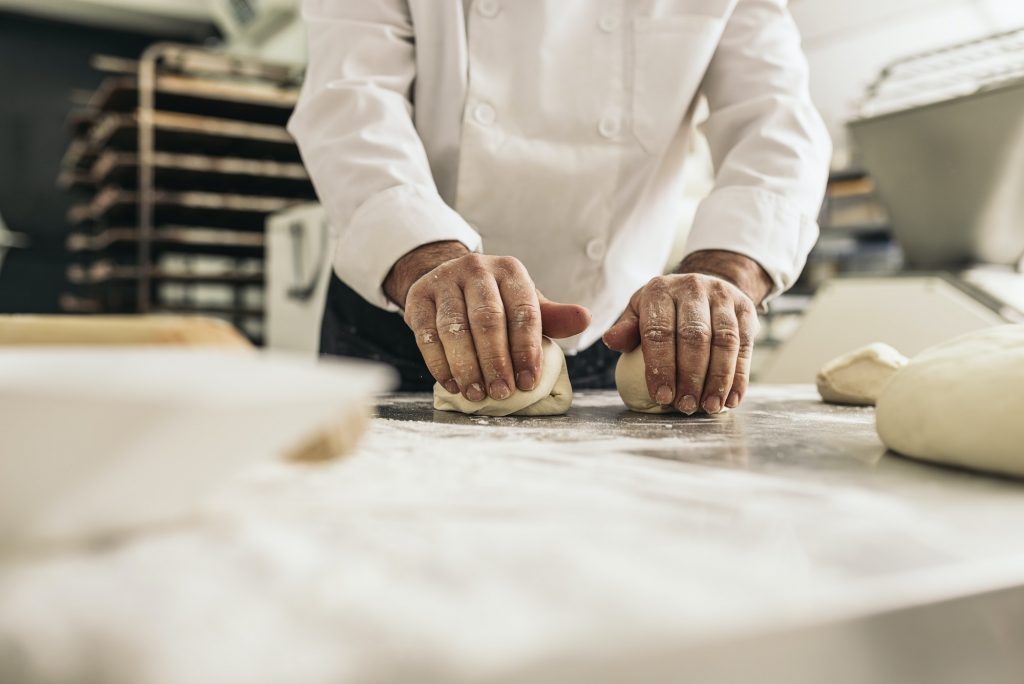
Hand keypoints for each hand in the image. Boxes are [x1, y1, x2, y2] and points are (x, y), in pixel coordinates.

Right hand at [384, 241, 590, 401]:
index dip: (527, 350)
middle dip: (496, 361)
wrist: (448, 282)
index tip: (529, 382)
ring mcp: (444, 281)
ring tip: (477, 394)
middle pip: (487, 320)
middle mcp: (476, 269)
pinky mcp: (417, 297)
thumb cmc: (496, 301)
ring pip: (454, 328)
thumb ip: (553, 317)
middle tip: (502, 392)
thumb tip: (585, 319)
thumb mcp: (525, 304)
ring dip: (466, 366)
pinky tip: (452, 384)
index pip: (524, 312)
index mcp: (510, 271)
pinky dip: (439, 364)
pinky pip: (426, 335)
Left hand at [602, 250, 769, 413]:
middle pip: (695, 337)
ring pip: (725, 341)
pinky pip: (746, 345)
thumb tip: (611, 341)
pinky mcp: (746, 308)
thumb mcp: (639, 312)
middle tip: (685, 406)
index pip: (660, 331)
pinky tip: (731, 399)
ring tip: (709, 407)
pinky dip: (740, 376)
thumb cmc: (664, 309)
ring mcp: (723, 296)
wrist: (704, 286)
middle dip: (690, 376)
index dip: (661, 366)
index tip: (662, 396)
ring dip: (718, 379)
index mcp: (660, 290)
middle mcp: (693, 288)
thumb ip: (627, 329)